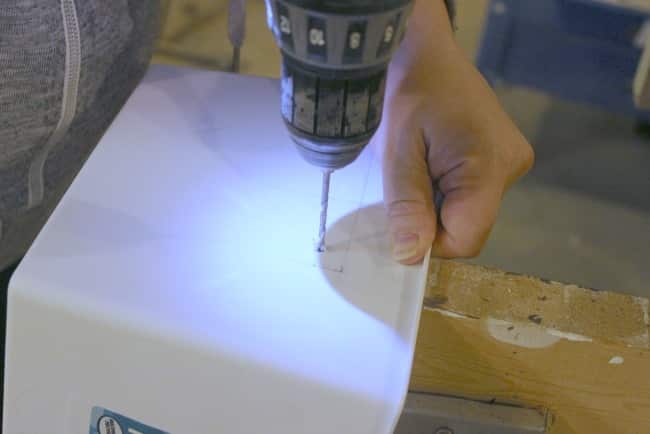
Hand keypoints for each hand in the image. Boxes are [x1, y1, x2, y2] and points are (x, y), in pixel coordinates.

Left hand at [377, 0, 533, 263]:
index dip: (430, 244)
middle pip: (470, 226)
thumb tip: (410, 257)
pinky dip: (450, 191)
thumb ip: (406, 205)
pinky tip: (435, 163)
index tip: (402, 221)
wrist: (429, 52)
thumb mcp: (398, 151)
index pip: (466, 239)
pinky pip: (476, 194)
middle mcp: (512, 169)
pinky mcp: (507, 157)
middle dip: (432, 220)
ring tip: (421, 168)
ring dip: (440, 204)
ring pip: (472, 211)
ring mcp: (514, 162)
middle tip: (408, 184)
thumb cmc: (409, 94)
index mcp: (488, 168)